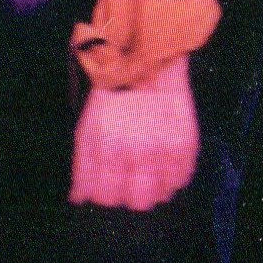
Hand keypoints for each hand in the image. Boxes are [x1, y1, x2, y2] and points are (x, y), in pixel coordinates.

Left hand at [70, 54, 198, 210]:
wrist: (145, 60)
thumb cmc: (110, 94)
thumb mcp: (87, 124)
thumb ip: (84, 165)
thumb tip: (77, 198)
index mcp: (104, 145)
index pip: (104, 196)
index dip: (102, 194)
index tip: (104, 185)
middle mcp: (135, 151)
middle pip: (135, 202)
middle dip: (128, 193)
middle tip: (126, 174)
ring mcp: (163, 150)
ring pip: (159, 196)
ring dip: (151, 187)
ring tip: (145, 164)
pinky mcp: (185, 145)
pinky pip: (180, 180)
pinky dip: (171, 176)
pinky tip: (162, 157)